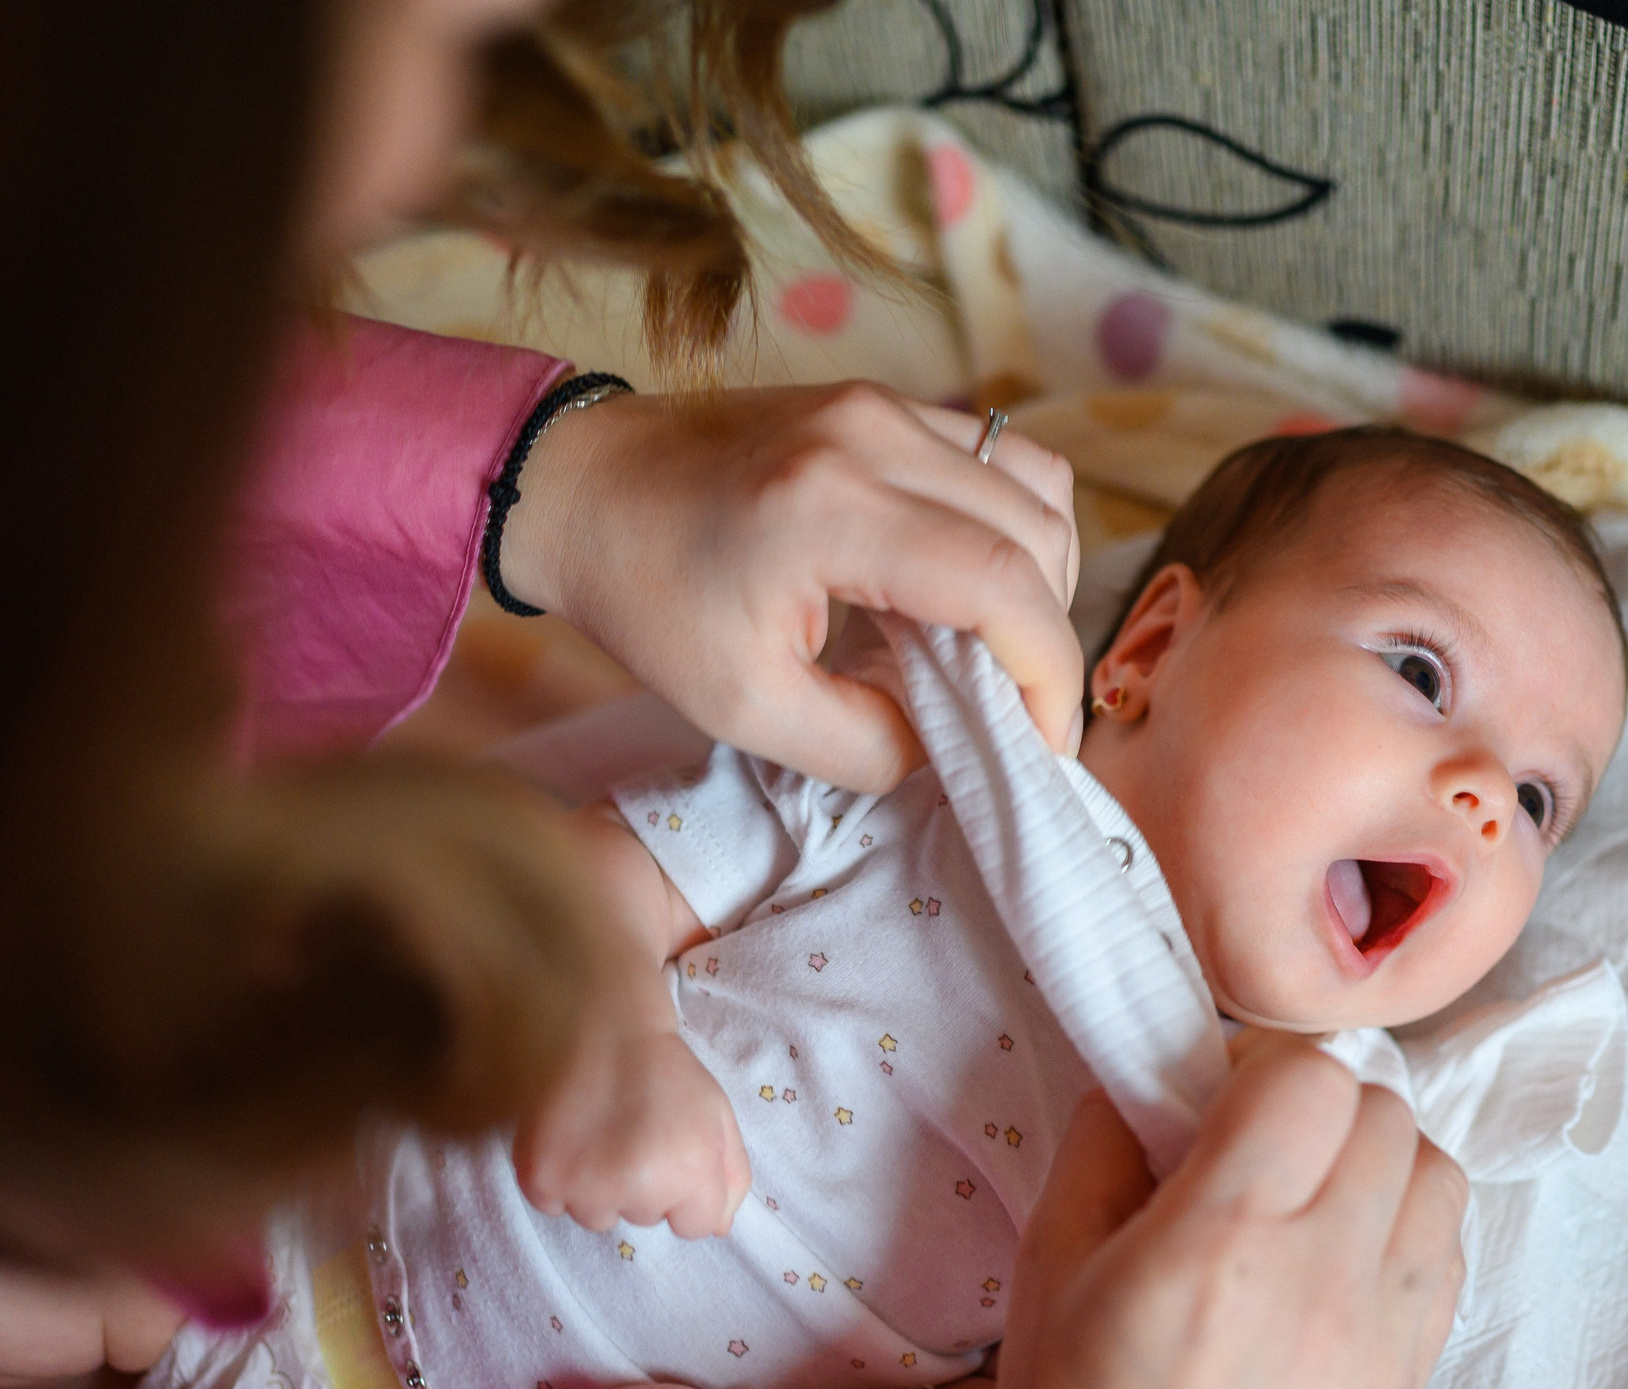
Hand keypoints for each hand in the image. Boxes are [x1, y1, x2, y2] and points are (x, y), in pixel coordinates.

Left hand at [499, 381, 1082, 793]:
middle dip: (1047, 634)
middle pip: (1039, 530)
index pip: (1004, 582)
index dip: (1050, 673)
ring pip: (1037, 484)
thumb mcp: (741, 707)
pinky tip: (967, 587)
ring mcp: (884, 404)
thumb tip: (954, 749)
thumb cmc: (644, 595)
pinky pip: (998, 456)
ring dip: (1040, 575)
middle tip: (1013, 708)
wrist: (577, 484)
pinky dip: (1011, 527)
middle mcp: (874, 435)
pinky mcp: (883, 401)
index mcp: (833, 508)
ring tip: (994, 647)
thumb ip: (864, 744)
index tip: (1044, 742)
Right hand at [513, 1018, 748, 1238]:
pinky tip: (570, 1136)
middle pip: (645, 1220)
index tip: (672, 1152)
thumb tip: (718, 1229)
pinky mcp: (539, 1176)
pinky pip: (555, 1204)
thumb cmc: (665, 1070)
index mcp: (690, 1170)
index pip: (695, 1227)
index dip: (686, 1191)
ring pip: (598, 1217)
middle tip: (634, 1132)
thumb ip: (731, 1177)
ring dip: (600, 1187)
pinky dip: (560, 1179)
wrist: (599, 1024)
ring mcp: (583, 1184)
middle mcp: (637, 1185)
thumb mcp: (719, 1116)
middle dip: (645, 1186)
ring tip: (600, 1132)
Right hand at [990, 1033, 1470, 1388]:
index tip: (1218, 1094)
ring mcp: (1384, 1339)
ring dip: (1378, 1160)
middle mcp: (1324, 1278)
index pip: (1309, 1071)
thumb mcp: (1046, 1274)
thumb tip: (1142, 1081)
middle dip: (1318, 1102)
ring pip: (1439, 1175)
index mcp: (1224, 1238)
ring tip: (1310, 1198)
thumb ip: (1099, 1151)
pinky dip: (1407, 1233)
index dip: (1260, 1061)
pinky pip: (1449, 1261)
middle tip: (1258, 1142)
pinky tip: (1342, 1264)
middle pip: (1384, 1109)